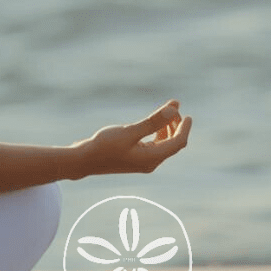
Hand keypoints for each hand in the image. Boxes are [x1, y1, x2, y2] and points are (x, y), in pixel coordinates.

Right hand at [74, 100, 192, 176]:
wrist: (84, 160)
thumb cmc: (104, 146)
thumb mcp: (129, 131)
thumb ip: (152, 122)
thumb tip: (173, 110)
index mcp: (153, 158)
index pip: (178, 142)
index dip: (184, 128)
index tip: (186, 114)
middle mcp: (151, 162)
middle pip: (173, 144)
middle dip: (176, 126)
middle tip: (171, 108)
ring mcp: (143, 162)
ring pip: (164, 145)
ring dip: (167, 130)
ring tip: (164, 114)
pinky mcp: (135, 159)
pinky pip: (154, 146)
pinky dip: (157, 134)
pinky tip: (151, 126)